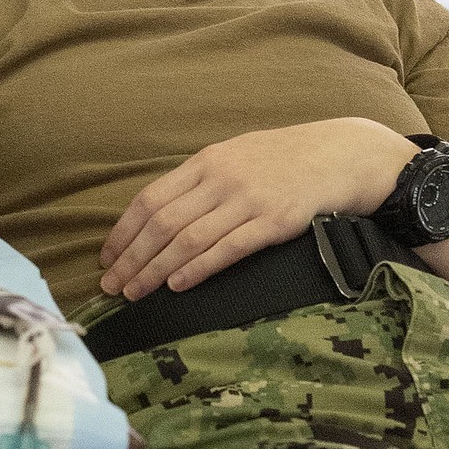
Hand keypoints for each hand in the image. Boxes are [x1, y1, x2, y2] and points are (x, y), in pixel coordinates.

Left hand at [99, 120, 417, 300]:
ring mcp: (248, 199)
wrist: (341, 155)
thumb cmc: (286, 160)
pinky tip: (178, 286)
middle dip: (132, 258)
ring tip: (135, 294)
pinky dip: (198, 269)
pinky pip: (227, 249)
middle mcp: (222, 178)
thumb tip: (161, 215)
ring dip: (156, 270)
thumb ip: (202, 180)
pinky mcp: (274, 221)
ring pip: (188, 239)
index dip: (124, 232)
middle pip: (162, 223)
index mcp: (207, 161)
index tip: (106, 258)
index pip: (150, 199)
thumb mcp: (238, 156)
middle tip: (111, 286)